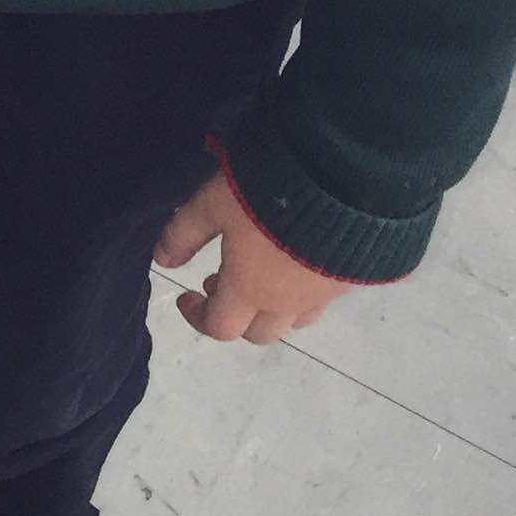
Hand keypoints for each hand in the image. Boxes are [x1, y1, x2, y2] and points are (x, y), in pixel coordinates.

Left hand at [156, 171, 352, 345]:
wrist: (344, 182)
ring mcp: (325, 294)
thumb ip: (185, 233)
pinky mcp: (353, 278)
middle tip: (221, 281)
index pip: (220, 327)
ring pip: (296, 321)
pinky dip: (305, 292)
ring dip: (272, 309)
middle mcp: (288, 303)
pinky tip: (299, 261)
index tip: (186, 295)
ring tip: (260, 275)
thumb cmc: (266, 193)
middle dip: (235, 315)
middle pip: (260, 333)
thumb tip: (162, 261)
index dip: (197, 316)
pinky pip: (325, 299)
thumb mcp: (214, 203)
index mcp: (250, 290)